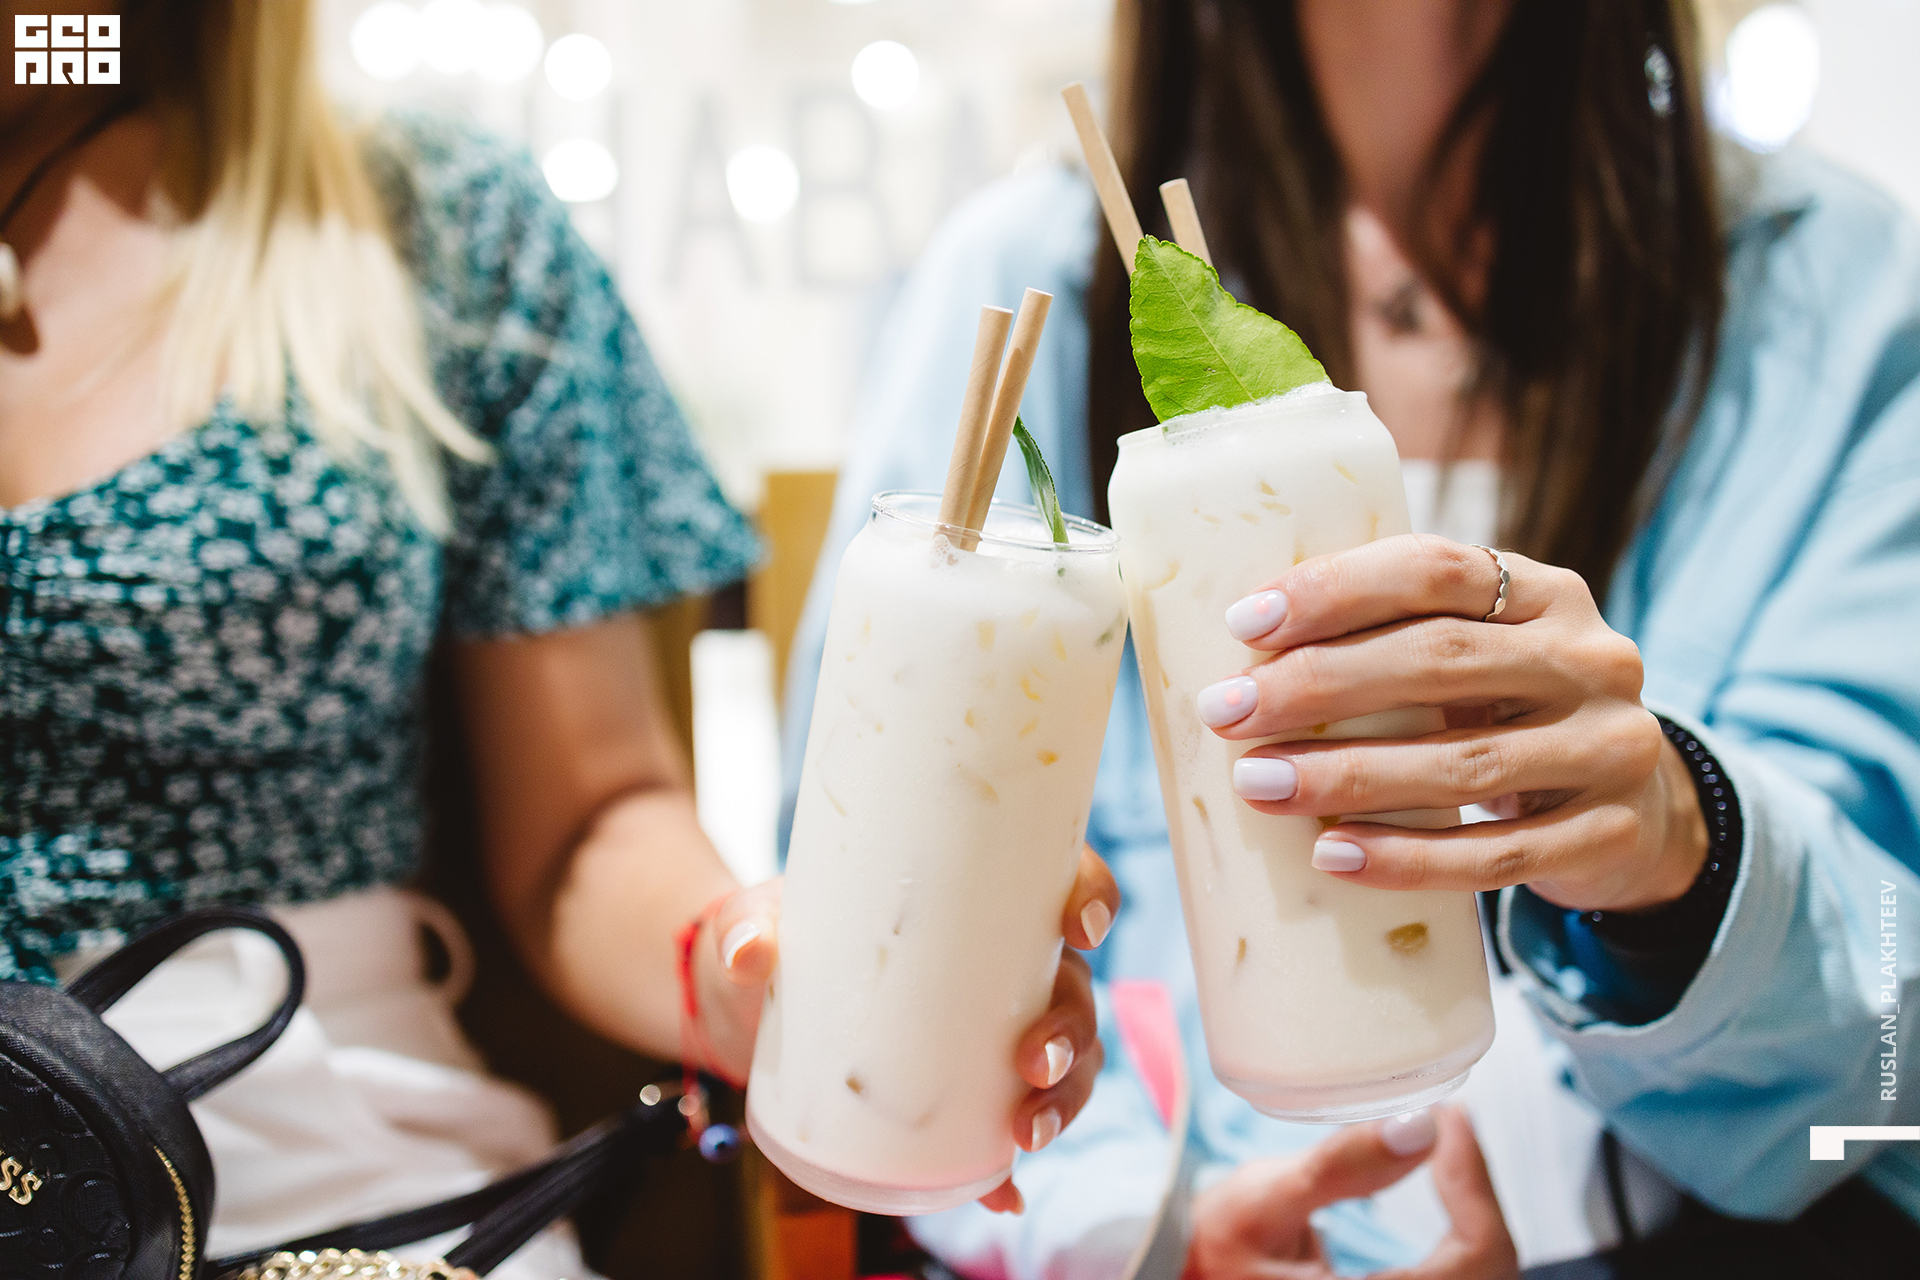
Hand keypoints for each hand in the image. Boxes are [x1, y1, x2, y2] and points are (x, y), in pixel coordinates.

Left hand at [702, 845, 1121, 1212]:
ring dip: (1064, 1099)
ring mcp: (987, 1031)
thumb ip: (749, 931)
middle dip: (1073, 1029)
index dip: (1090, 895)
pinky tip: (1004, 1194)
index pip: (1058, 880)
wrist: (747, 999)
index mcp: (976, 897)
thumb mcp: (757, 920)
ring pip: (1063, 1060)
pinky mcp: (958, 1092)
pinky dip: (1006, 1169)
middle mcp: (1000, 963)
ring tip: (1025, 1134)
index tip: (1080, 925)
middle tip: (1034, 1062)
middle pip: (1073, 987)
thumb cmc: (777, 932)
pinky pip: (1001, 1128)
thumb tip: (749, 955)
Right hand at [1184, 1108, 1516, 1279]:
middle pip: (1490, 1271)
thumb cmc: (1213, 1243)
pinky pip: (1458, 1276)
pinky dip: (1462, 1232)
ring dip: (1474, 1209)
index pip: (1472, 1261)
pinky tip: (1443, 1188)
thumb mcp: (1261, 1199)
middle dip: (1478, 1190)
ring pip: (1482, 1275)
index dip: (1476, 1187)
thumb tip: (1420, 1127)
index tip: (1449, 1120)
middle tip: (1449, 1123)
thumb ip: (1341, 1167)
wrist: (1191, 1273)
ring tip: (1446, 1147)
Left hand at [1206, 535, 1707, 910]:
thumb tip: (1242, 652)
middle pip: (1442, 660)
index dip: (1337, 590)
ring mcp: (1610, 748)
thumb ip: (1395, 640)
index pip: (1435, 569)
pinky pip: (1495, 854)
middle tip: (1229, 711)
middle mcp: (1591, 659)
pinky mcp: (1608, 834)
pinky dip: (1406, 857)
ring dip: (1348, 776)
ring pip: (1464, 763)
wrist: (1635, 811)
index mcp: (1547, 594)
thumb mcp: (1477, 658)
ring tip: (1258, 783)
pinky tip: (1332, 856)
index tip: (1245, 623)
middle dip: (1320, 685)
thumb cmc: (1511, 717)